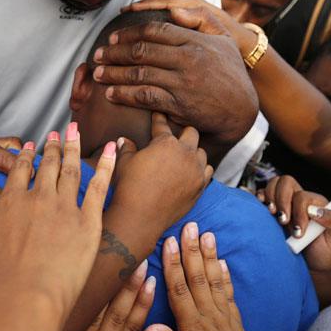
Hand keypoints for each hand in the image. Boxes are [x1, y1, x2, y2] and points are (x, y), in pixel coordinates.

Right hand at [0, 127, 116, 310]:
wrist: (21, 299)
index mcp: (10, 203)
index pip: (18, 172)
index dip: (25, 157)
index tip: (29, 146)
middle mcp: (38, 200)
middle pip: (47, 166)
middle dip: (52, 147)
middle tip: (58, 132)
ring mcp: (65, 209)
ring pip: (71, 171)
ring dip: (73, 149)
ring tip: (76, 133)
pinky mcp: (88, 223)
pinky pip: (100, 187)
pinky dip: (106, 165)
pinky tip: (111, 149)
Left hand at [49, 263, 157, 330]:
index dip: (143, 305)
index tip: (151, 281)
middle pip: (115, 317)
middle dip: (127, 288)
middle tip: (136, 261)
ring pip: (88, 315)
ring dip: (100, 289)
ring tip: (107, 263)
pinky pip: (64, 323)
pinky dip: (69, 302)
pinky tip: (72, 280)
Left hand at [91, 0, 256, 146]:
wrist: (241, 109)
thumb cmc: (231, 73)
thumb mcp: (224, 40)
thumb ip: (200, 21)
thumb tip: (174, 8)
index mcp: (194, 41)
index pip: (154, 30)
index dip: (129, 33)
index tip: (113, 37)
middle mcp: (187, 59)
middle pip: (141, 51)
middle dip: (114, 52)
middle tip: (97, 55)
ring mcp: (182, 83)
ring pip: (139, 74)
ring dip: (114, 74)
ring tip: (98, 74)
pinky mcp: (178, 105)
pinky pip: (145, 97)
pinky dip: (125, 94)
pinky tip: (111, 94)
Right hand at [108, 114, 213, 237]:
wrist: (141, 216)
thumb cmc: (129, 187)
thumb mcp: (124, 163)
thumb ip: (127, 148)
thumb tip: (123, 140)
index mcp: (165, 143)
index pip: (162, 125)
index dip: (159, 118)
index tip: (159, 114)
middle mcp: (185, 153)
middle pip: (191, 133)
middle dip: (183, 132)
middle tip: (176, 136)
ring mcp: (196, 170)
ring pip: (202, 152)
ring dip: (193, 152)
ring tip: (185, 156)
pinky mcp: (201, 186)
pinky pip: (207, 171)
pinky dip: (200, 169)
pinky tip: (193, 171)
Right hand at [142, 222, 275, 330]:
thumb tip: (148, 326)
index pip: (180, 291)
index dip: (173, 265)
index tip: (169, 240)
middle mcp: (212, 321)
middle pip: (199, 279)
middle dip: (192, 251)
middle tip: (189, 224)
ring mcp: (227, 323)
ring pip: (215, 283)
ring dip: (210, 257)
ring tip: (207, 234)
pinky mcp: (237, 329)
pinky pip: (229, 297)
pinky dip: (225, 278)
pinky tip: (223, 265)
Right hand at [259, 176, 330, 272]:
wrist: (309, 267)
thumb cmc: (325, 254)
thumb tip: (317, 210)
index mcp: (317, 205)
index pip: (303, 196)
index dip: (299, 212)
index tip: (299, 232)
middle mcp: (300, 201)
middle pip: (287, 182)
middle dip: (282, 201)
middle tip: (283, 222)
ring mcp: (285, 204)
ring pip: (275, 184)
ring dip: (271, 198)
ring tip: (272, 214)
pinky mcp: (272, 211)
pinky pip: (262, 194)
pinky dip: (260, 197)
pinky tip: (262, 206)